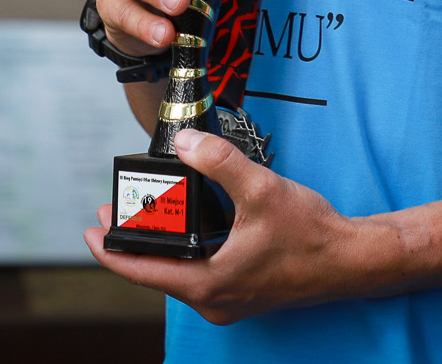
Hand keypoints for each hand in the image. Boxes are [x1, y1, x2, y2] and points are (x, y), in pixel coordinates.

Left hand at [84, 130, 402, 323]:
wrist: (353, 260)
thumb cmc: (312, 235)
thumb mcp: (261, 189)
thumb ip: (219, 162)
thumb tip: (183, 141)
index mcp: (209, 283)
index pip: (141, 271)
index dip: (108, 250)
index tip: (89, 228)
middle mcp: (213, 300)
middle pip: (155, 273)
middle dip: (130, 241)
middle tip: (113, 208)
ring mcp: (228, 300)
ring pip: (177, 273)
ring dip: (158, 244)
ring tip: (143, 212)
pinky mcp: (241, 292)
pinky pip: (198, 273)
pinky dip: (184, 249)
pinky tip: (185, 224)